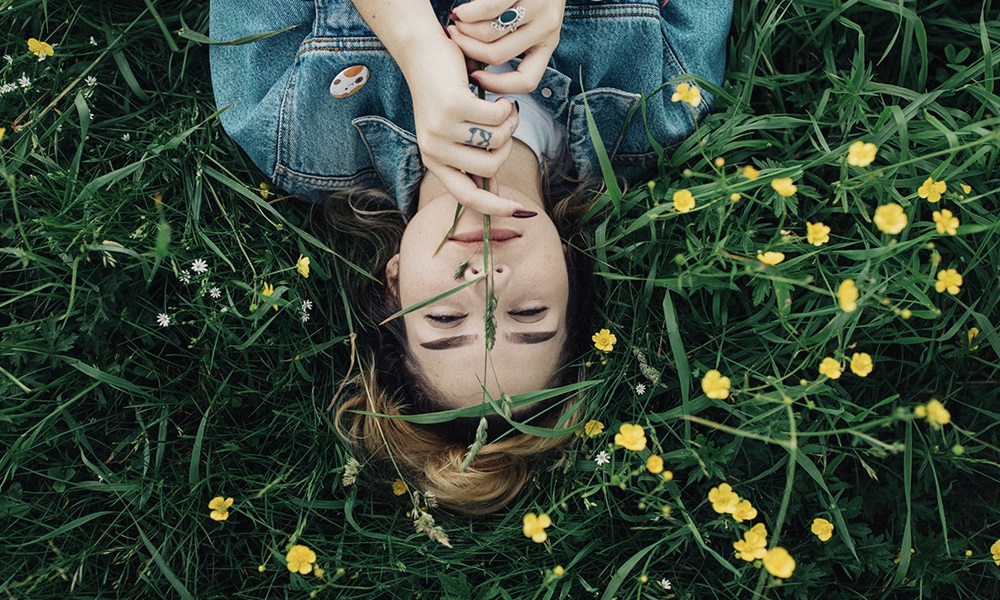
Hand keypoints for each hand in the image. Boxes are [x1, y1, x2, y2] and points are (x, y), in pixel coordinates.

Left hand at [403, 38, 523, 215]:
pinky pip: (498, 117)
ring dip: (508, 122)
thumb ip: (470, 159)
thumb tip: (493, 192)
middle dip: (506, 145)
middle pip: (491, 167)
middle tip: (504, 123)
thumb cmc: (444, 92)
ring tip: (500, 106)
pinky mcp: (453, 105)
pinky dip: (505, 105)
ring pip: (497, 140)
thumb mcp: (453, 131)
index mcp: (433, 161)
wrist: (423, 52)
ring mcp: (442, 128)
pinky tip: (498, 96)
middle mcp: (434, 149)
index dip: (495, 207)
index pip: (466, 197)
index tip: (521, 212)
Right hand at [447, 0, 565, 93]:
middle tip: (454, 38)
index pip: (526, 80)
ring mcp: (538, 9)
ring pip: (489, 33)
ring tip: (457, 22)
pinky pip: (488, 9)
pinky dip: (468, 13)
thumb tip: (474, 67)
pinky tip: (461, 11)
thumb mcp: (529, 24)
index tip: (475, 77)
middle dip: (468, 50)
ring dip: (465, 30)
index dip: (498, 85)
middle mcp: (547, 29)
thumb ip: (509, 43)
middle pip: (497, 55)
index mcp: (548, 45)